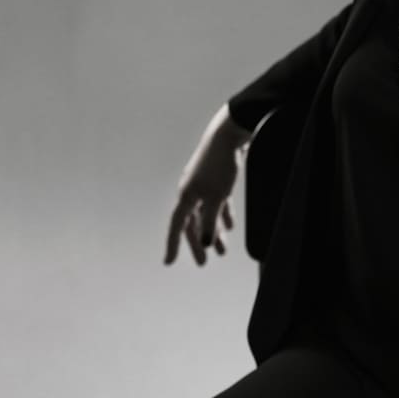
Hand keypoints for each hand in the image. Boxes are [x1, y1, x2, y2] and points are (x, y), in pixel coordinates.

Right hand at [163, 106, 247, 265]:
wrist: (228, 134)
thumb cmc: (219, 165)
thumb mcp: (216, 197)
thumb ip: (210, 221)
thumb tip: (205, 243)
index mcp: (186, 196)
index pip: (177, 226)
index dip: (173, 245)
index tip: (168, 262)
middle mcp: (190, 192)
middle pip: (192, 223)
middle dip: (198, 243)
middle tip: (203, 263)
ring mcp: (203, 185)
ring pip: (206, 214)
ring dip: (214, 232)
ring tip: (222, 251)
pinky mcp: (216, 179)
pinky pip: (217, 203)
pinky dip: (222, 215)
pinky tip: (229, 226)